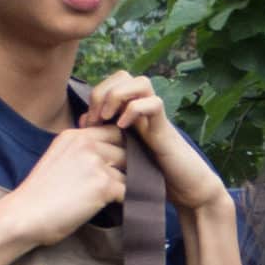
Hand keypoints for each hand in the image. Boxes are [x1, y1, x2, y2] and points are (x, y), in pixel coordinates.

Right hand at [9, 124, 127, 249]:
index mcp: (74, 136)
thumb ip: (80, 151)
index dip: (119, 148)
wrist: (24, 215)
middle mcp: (87, 144)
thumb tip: (105, 154)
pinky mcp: (104, 185)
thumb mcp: (58, 159)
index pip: (113, 132)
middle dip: (126, 167)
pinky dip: (124, 201)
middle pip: (125, 150)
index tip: (116, 164)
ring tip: (112, 199)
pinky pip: (128, 191)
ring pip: (129, 172)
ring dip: (123, 186)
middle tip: (117, 184)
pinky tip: (112, 208)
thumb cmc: (39, 195)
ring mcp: (96, 163)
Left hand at [83, 73, 223, 212]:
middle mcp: (144, 108)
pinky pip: (154, 103)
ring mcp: (156, 117)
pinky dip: (135, 110)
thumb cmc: (149, 173)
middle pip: (124, 75)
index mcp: (130, 111)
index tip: (86, 124)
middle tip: (96, 119)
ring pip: (141, 82)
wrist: (182, 189)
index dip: (95, 95)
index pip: (111, 82)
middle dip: (104, 92)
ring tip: (108, 119)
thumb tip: (82, 121)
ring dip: (118, 96)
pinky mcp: (165, 129)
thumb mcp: (118, 152)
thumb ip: (103, 134)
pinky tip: (123, 128)